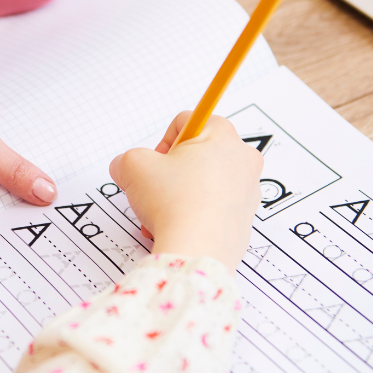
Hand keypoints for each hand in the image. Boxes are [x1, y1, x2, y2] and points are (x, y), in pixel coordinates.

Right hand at [109, 113, 262, 266]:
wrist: (197, 250)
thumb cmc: (175, 203)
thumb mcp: (134, 167)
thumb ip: (127, 159)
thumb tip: (125, 167)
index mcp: (223, 135)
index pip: (187, 121)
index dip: (163, 142)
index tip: (156, 162)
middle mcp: (243, 159)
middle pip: (198, 153)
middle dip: (172, 170)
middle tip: (158, 186)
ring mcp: (248, 191)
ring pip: (205, 182)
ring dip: (180, 193)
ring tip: (164, 212)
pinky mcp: (245, 219)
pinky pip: (214, 207)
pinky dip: (195, 213)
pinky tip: (177, 226)